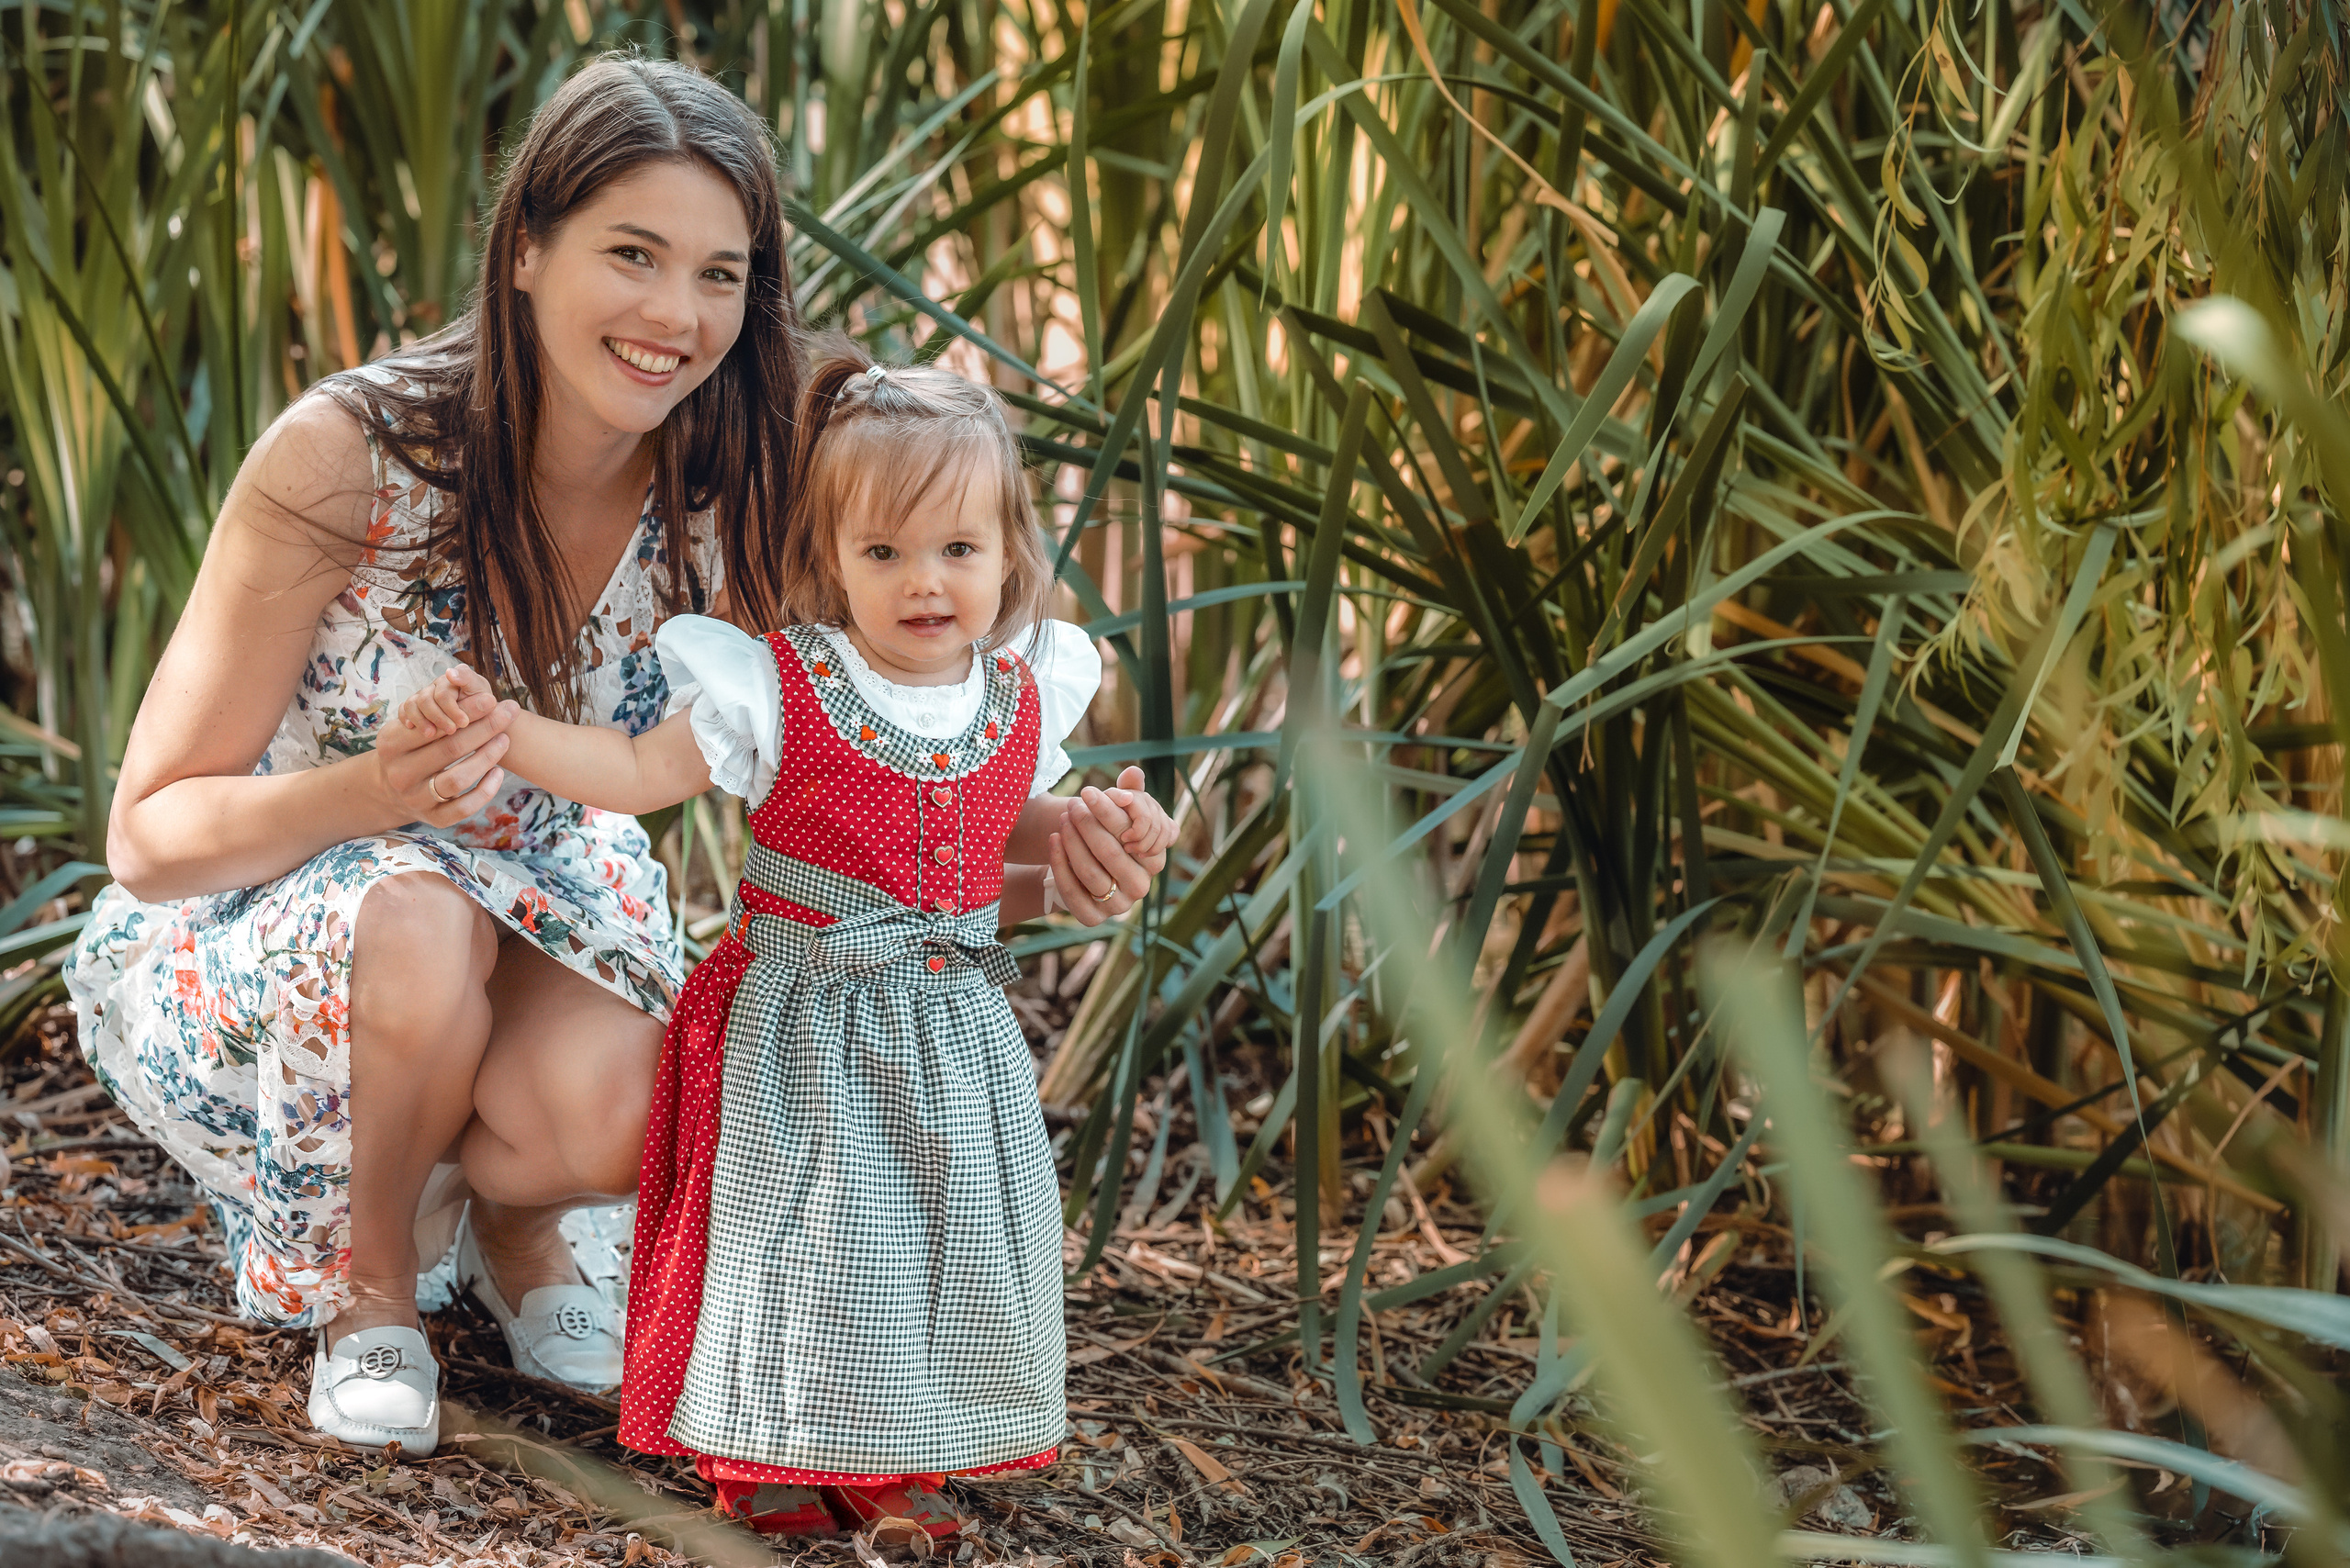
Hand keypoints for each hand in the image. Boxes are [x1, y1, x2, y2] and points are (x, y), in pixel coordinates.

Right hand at [373, 672, 514, 827]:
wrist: (387, 789)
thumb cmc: (408, 748)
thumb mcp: (409, 726)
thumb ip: (434, 709)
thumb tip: (468, 682)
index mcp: (391, 744)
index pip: (434, 724)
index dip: (465, 711)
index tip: (492, 698)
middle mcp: (400, 773)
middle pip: (450, 748)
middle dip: (484, 727)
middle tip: (509, 711)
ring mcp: (415, 799)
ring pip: (457, 779)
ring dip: (487, 757)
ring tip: (505, 739)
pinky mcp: (432, 819)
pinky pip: (464, 807)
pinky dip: (485, 790)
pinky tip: (498, 772)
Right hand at [396, 666, 497, 737]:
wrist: (480, 718)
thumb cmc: (484, 709)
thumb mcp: (486, 703)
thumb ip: (475, 696)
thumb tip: (460, 682)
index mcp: (458, 679)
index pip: (448, 691)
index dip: (452, 707)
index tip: (463, 722)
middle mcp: (439, 684)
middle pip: (428, 698)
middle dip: (439, 717)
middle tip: (452, 732)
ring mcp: (426, 693)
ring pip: (414, 703)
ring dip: (421, 720)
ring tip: (431, 734)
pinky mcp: (417, 705)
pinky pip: (404, 708)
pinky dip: (406, 717)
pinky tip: (411, 727)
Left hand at [1047, 768, 1167, 925]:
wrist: (1078, 874)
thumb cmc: (1103, 838)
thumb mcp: (1116, 817)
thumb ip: (1127, 794)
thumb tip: (1133, 772)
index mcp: (1153, 861)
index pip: (1132, 835)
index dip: (1110, 811)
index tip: (1089, 792)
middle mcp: (1141, 887)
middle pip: (1111, 852)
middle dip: (1088, 824)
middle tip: (1072, 804)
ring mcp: (1117, 906)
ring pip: (1090, 871)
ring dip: (1073, 841)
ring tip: (1062, 819)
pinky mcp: (1092, 918)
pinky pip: (1072, 889)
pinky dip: (1059, 862)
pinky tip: (1053, 839)